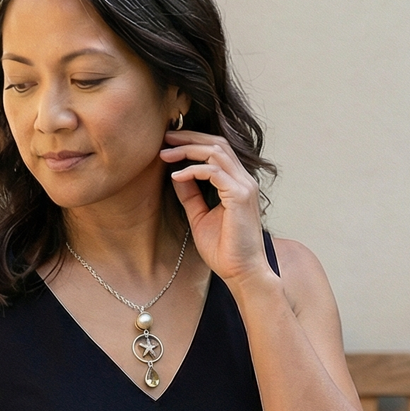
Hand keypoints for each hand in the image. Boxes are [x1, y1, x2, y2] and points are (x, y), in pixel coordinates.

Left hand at [161, 130, 271, 289]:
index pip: (217, 150)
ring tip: (165, 154)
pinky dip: (193, 170)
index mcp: (237, 183)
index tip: (169, 144)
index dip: (193, 142)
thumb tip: (176, 174)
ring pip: (216, 152)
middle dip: (189, 137)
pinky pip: (214, 172)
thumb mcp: (200, 217)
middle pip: (217, 143)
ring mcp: (244, 186)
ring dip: (188, 150)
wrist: (242, 273)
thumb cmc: (224, 250)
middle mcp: (244, 180)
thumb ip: (191, 195)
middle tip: (165, 138)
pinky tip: (176, 176)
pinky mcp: (240, 196)